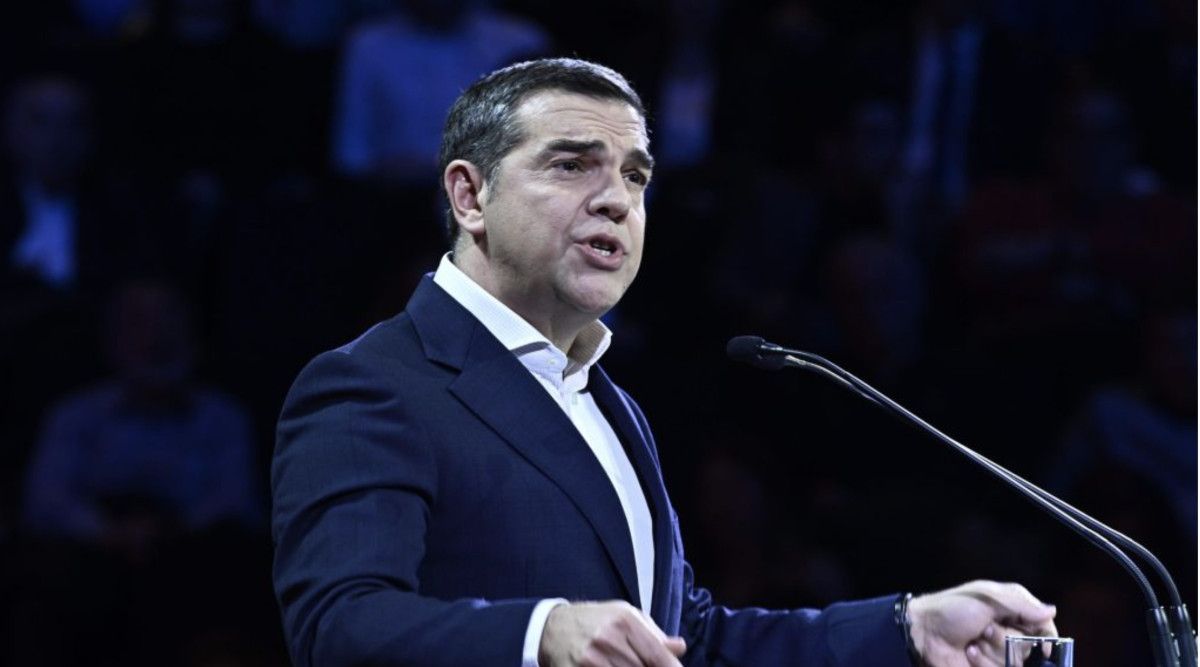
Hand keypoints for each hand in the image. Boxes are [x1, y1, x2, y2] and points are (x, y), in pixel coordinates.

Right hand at [538, 600, 686, 666]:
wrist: (553, 628)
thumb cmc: (595, 621)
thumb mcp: (625, 615)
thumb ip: (653, 633)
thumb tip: (679, 648)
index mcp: (624, 622)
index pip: (657, 656)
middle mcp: (608, 640)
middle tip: (642, 664)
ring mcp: (590, 661)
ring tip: (625, 663)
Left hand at [908, 580, 1057, 666]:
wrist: (923, 632)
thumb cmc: (952, 609)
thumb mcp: (986, 598)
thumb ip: (1020, 604)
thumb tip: (1052, 611)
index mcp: (1009, 611)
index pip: (1042, 626)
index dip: (1047, 636)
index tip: (1045, 645)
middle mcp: (1007, 633)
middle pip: (1028, 647)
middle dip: (1006, 639)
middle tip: (985, 629)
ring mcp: (996, 654)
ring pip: (1014, 662)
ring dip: (993, 652)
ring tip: (973, 642)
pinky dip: (983, 663)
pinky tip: (969, 653)